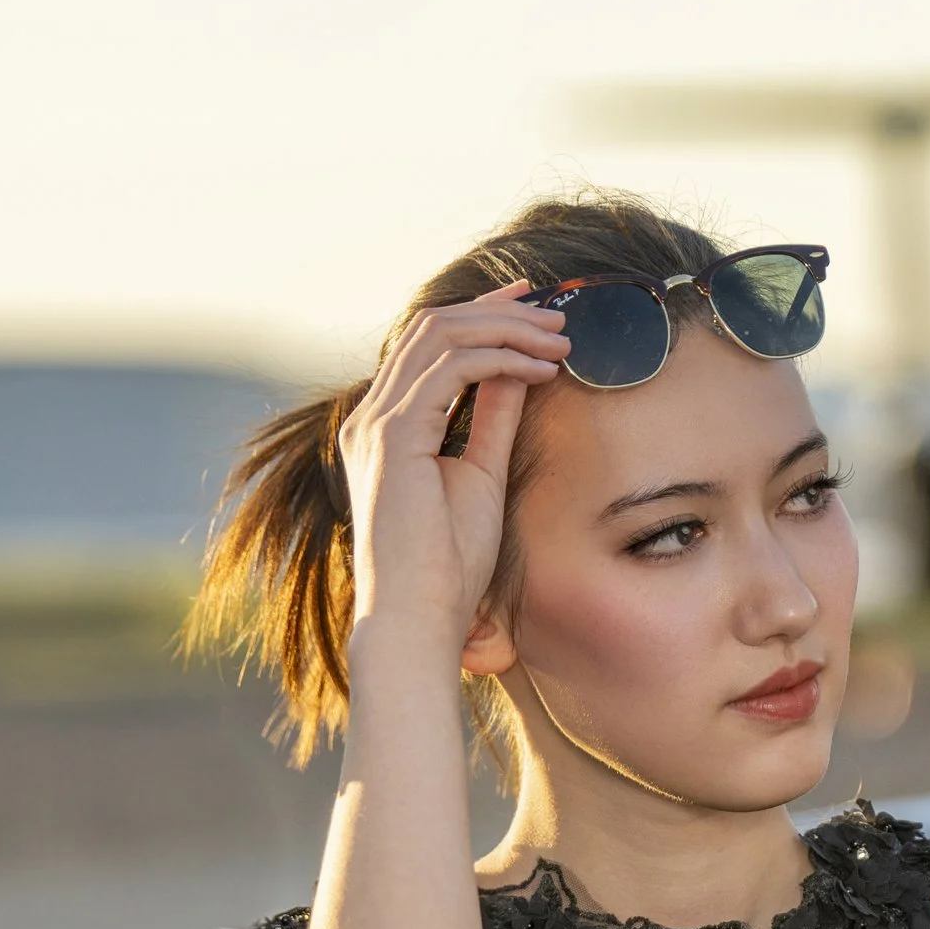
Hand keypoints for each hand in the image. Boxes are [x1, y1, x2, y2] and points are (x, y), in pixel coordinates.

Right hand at [337, 282, 565, 664]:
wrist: (417, 618)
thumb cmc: (447, 568)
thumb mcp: (481, 476)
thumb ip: (493, 420)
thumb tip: (517, 372)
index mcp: (385, 426)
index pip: (428, 345)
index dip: (481, 316)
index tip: (531, 310)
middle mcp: (371, 417)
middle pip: (432, 326)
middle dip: (498, 312)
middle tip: (555, 316)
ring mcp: (377, 423)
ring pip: (440, 335)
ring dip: (506, 329)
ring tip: (558, 340)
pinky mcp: (393, 436)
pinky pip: (451, 369)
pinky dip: (500, 359)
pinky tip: (539, 370)